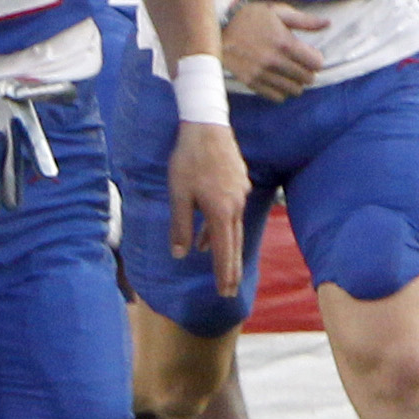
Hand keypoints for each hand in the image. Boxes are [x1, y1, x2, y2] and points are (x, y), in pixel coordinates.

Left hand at [168, 120, 250, 295]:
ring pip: (233, 228)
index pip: (223, 250)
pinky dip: (222, 227)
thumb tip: (181, 254)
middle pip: (234, 243)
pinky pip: (231, 213)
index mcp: (220, 211)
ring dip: (226, 248)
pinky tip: (209, 234)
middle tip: (229, 290)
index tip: (224, 291)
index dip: (223, 272)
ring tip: (221, 268)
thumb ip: (181, 226)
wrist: (207, 127)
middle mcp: (235, 206)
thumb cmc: (188, 161)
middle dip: (230, 269)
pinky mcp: (239, 184)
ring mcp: (240, 194)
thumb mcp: (178, 195)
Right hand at [220, 0, 327, 101]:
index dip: (315, 59)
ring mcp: (262, 73)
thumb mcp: (276, 12)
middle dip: (306, 72)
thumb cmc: (248, 19)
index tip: (308, 55)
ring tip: (287, 74)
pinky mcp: (251, 82)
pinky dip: (281, 91)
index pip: (316, 63)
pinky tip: (276, 81)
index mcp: (285, 43)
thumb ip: (304, 20)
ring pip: (294, 90)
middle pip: (307, 78)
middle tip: (298, 65)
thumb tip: (327, 23)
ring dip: (294, 83)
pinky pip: (277, 97)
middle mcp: (275, 60)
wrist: (215, 30)